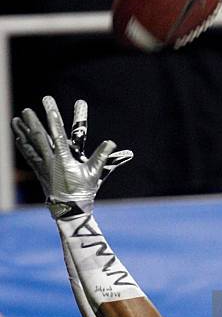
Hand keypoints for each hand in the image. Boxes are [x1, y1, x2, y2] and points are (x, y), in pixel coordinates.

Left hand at [12, 96, 132, 218]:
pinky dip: (23, 145)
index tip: (49, 106)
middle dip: (32, 123)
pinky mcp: (39, 172)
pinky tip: (19, 138)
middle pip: (39, 138)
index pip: (57, 134)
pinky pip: (29, 155)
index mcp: (63, 159)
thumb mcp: (94, 173)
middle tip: (26, 110)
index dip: (53, 119)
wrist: (69, 210)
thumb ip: (102, 156)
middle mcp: (50, 161)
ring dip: (22, 132)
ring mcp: (42, 166)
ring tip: (15, 120)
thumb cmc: (82, 191)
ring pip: (29, 146)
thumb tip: (111, 142)